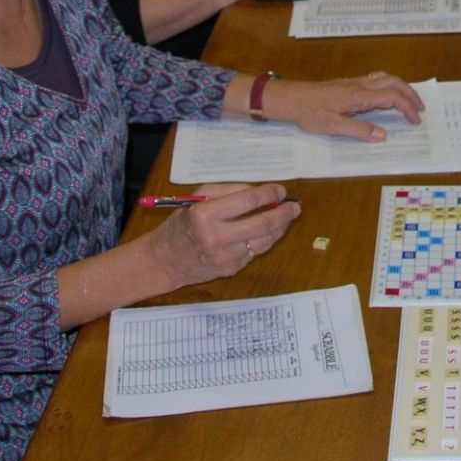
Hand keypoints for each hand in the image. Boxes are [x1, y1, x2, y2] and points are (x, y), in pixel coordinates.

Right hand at [145, 182, 299, 290]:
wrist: (165, 260)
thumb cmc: (182, 224)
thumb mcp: (197, 198)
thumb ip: (228, 191)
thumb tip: (259, 192)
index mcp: (205, 215)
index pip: (247, 201)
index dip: (268, 194)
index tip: (280, 190)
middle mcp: (216, 237)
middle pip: (262, 223)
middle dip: (283, 213)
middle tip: (294, 206)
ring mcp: (225, 256)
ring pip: (264, 241)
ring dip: (280, 228)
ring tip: (286, 217)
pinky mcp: (231, 269)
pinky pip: (255, 252)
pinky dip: (265, 240)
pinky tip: (269, 232)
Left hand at [258, 72, 424, 141]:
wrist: (292, 98)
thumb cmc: (309, 112)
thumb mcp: (333, 126)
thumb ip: (359, 129)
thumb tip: (382, 135)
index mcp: (359, 96)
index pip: (392, 97)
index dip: (407, 108)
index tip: (415, 120)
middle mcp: (360, 85)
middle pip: (394, 83)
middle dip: (411, 95)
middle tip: (420, 110)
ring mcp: (355, 82)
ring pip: (386, 78)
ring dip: (401, 88)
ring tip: (410, 101)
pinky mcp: (349, 84)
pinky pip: (377, 79)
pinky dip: (390, 85)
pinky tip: (388, 95)